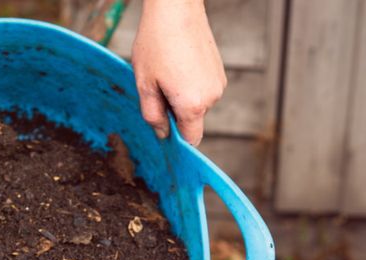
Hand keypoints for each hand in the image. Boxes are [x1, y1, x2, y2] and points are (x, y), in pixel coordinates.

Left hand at [131, 0, 226, 144]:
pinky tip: (179, 65)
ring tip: (168, 71)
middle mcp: (212, 97)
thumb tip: (162, 133)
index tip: (163, 127)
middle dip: (175, 112)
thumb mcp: (145, 84)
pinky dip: (191, 84)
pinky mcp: (220, 72)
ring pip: (198, 104)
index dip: (176, 138)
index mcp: (192, 104)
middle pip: (192, 121)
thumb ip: (152, 115)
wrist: (176, 9)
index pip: (191, 140)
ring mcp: (218, 83)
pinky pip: (203, 90)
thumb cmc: (156, 44)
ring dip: (182, 97)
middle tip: (158, 87)